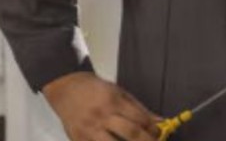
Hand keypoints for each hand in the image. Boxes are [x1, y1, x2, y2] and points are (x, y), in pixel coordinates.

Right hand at [43, 72, 161, 140]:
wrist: (65, 88)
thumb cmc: (95, 90)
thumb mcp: (120, 93)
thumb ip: (140, 109)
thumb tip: (160, 121)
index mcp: (113, 102)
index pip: (139, 118)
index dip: (153, 129)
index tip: (158, 133)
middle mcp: (101, 116)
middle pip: (130, 133)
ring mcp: (88, 130)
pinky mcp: (77, 140)